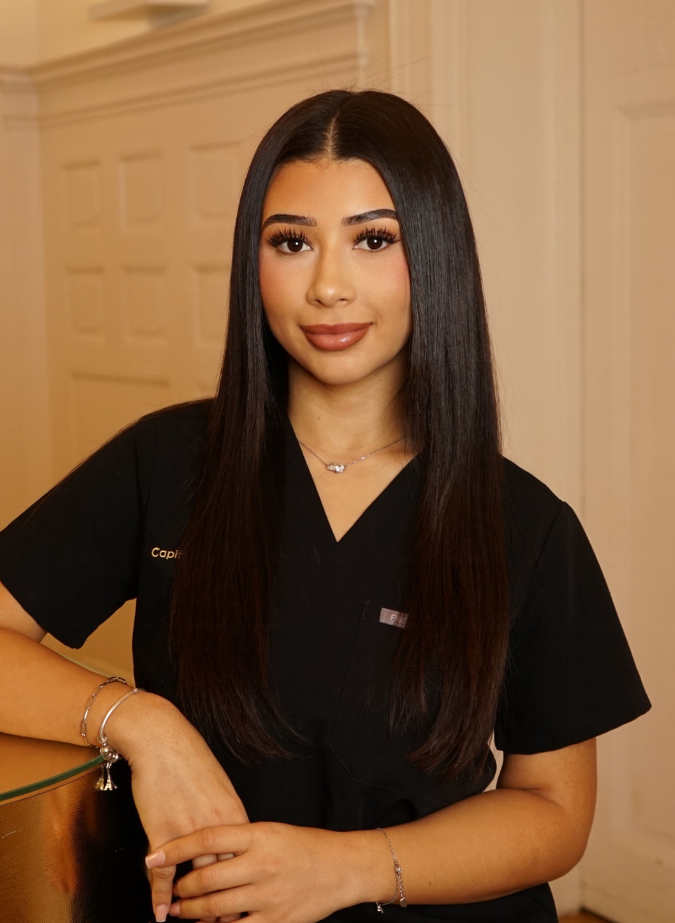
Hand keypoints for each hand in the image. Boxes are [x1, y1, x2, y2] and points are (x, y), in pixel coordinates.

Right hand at [104, 692, 248, 921]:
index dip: (247, 887)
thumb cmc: (191, 758)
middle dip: (226, 905)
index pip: (245, 862)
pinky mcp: (161, 833)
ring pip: (195, 881)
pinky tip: (160, 914)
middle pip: (225, 877)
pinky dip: (160, 898)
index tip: (249, 906)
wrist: (161, 740)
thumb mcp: (220, 786)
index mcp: (234, 816)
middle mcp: (215, 828)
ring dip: (195, 907)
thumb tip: (235, 836)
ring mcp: (188, 833)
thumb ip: (227, 815)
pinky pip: (162, 875)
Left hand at [145, 822, 384, 922]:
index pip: (207, 837)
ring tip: (182, 911)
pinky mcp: (276, 920)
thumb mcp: (272, 831)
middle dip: (182, 887)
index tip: (153, 855)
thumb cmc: (305, 846)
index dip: (176, 847)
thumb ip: (239, 839)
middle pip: (206, 877)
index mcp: (259, 834)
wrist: (342, 868)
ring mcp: (268, 895)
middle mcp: (262, 863)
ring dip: (192, 912)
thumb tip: (201, 849)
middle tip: (174, 889)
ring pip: (216, 907)